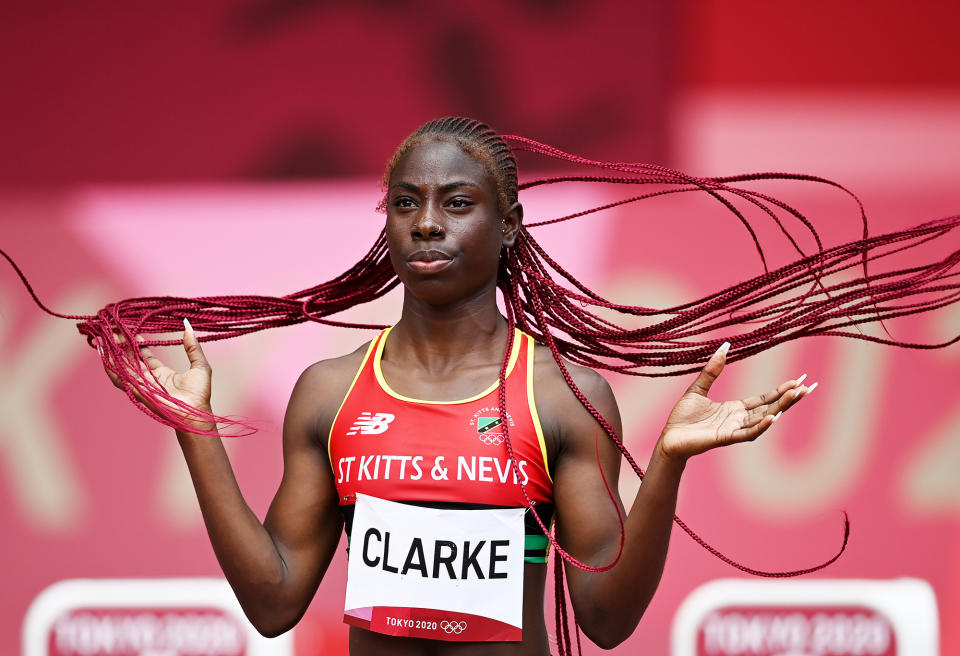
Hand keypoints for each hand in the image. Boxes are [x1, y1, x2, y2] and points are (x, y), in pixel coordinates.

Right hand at [102, 319, 212, 419]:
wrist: (194, 413)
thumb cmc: (199, 394)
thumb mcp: (200, 365)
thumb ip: (193, 347)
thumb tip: (189, 327)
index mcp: (162, 374)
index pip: (144, 355)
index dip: (137, 343)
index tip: (131, 330)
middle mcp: (148, 379)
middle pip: (130, 358)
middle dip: (122, 344)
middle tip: (114, 329)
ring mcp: (141, 384)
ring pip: (122, 364)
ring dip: (113, 350)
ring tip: (105, 335)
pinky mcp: (135, 389)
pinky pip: (118, 376)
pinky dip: (109, 365)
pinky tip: (103, 353)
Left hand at [658, 343, 814, 461]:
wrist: (669, 437)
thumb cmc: (682, 417)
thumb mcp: (698, 388)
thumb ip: (712, 370)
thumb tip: (724, 346)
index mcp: (735, 409)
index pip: (764, 399)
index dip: (781, 390)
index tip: (798, 380)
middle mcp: (739, 420)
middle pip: (770, 407)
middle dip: (789, 398)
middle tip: (809, 386)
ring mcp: (734, 430)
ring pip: (763, 418)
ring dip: (780, 407)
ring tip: (796, 395)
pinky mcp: (725, 438)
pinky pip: (747, 433)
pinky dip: (761, 426)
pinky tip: (773, 416)